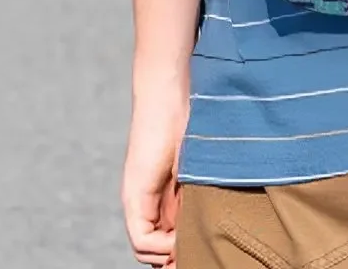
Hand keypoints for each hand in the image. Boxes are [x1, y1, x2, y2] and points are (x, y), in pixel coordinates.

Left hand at [122, 77, 189, 266]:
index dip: (181, 251)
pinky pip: (141, 239)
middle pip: (154, 249)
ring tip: (189, 245)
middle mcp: (145, 201)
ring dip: (168, 254)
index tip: (203, 249)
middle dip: (175, 258)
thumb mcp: (199, 165)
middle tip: (197, 256)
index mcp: (161, 195)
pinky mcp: (135, 194)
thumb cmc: (192, 119)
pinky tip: (179, 236)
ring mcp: (137, 199)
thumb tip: (211, 220)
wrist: (170, 94)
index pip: (164, 239)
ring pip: (146, 249)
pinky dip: (161, 246)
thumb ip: (198, 191)